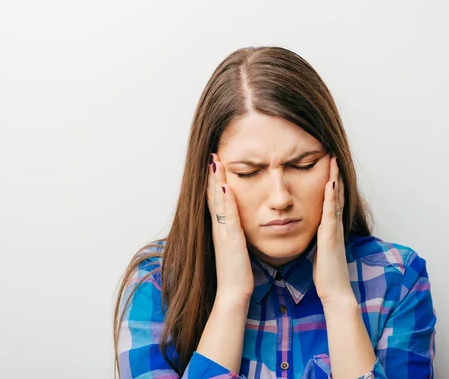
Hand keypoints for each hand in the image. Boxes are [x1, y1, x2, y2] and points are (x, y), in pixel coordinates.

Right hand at [207, 154, 253, 303]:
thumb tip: (237, 227)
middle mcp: (218, 228)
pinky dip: (226, 200)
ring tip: (215, 162)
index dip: (213, 182)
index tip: (214, 164)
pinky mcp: (231, 240)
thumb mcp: (235, 249)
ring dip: (216, 181)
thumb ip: (234, 236)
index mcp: (221, 230)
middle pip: (212, 196)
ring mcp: (223, 233)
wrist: (233, 293)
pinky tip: (225, 187)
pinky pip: (228, 216)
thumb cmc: (237, 273)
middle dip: (212, 175)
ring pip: (218, 202)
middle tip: (211, 155)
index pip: (215, 201)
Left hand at [313, 155, 355, 303]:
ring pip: (336, 199)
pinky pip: (331, 213)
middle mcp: (335, 226)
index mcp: (330, 228)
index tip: (327, 166)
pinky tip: (330, 184)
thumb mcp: (319, 251)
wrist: (335, 292)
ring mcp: (334, 230)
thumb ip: (318, 239)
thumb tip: (312, 232)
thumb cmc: (326, 274)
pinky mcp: (331, 237)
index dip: (331, 182)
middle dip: (335, 174)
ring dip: (335, 179)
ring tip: (333, 161)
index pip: (331, 200)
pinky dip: (331, 197)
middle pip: (336, 194)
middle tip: (333, 155)